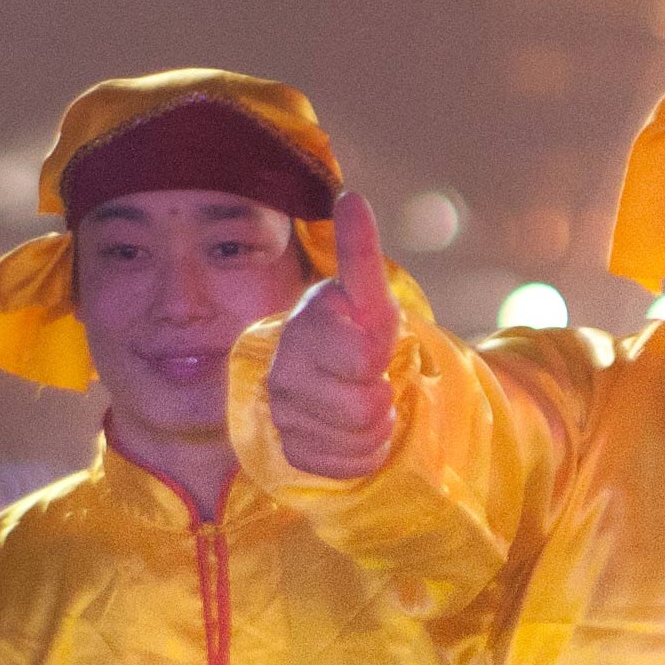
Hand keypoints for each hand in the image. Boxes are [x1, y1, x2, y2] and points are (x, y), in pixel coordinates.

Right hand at [268, 191, 404, 478]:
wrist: (337, 379)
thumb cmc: (358, 330)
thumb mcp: (371, 296)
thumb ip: (361, 253)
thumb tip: (352, 197)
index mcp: (307, 325)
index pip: (362, 355)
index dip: (379, 354)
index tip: (370, 341)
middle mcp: (284, 368)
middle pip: (364, 406)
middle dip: (382, 395)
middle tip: (372, 380)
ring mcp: (282, 412)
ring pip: (357, 438)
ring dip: (376, 425)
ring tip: (365, 403)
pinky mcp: (289, 450)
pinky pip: (345, 466)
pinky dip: (362, 454)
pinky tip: (352, 432)